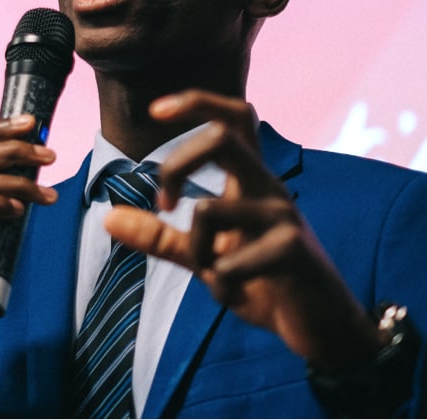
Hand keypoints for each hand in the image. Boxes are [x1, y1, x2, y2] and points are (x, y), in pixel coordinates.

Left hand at [104, 90, 385, 372]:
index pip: (232, 117)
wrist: (319, 326)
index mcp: (249, 180)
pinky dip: (221, 282)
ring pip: (209, 209)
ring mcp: (284, 215)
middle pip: (222, 136)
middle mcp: (269, 187)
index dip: (196, 101)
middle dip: (177, 164)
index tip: (155, 110)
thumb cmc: (264, 281)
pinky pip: (231, 260)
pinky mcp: (294, 249)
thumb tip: (107, 217)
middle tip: (164, 204)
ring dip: (198, 250)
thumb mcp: (204, 256)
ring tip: (216, 274)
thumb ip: (160, 236)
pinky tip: (238, 293)